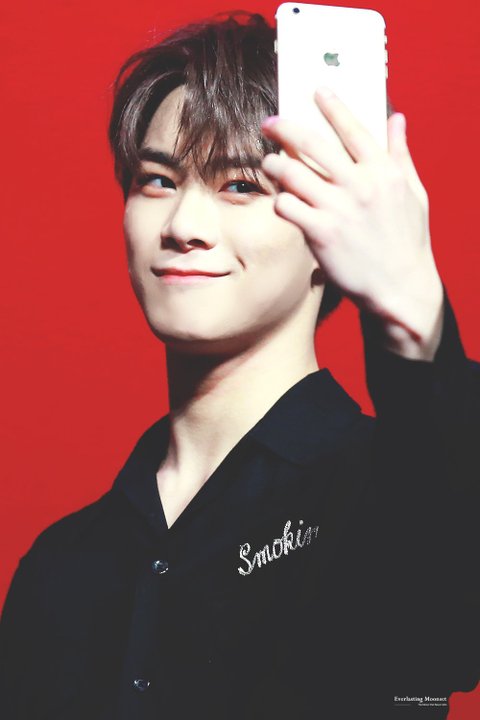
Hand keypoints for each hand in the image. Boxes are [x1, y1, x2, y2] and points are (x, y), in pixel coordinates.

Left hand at [261, 88, 443, 359]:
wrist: (400, 287)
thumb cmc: (407, 241)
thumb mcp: (413, 193)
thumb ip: (400, 154)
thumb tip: (396, 119)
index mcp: (383, 171)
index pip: (353, 128)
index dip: (332, 106)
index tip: (316, 90)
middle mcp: (360, 185)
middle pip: (312, 144)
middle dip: (284, 128)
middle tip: (269, 124)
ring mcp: (339, 209)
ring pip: (292, 173)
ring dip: (274, 164)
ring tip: (268, 164)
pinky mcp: (321, 233)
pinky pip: (287, 206)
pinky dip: (279, 201)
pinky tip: (281, 202)